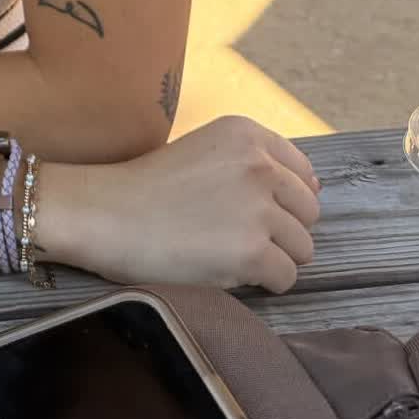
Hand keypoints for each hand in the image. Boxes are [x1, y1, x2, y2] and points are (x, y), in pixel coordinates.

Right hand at [45, 115, 321, 294]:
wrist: (104, 214)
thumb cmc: (147, 186)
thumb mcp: (204, 150)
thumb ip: (251, 163)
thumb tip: (313, 190)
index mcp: (247, 134)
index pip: (303, 174)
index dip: (285, 200)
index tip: (255, 212)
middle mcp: (259, 165)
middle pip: (308, 213)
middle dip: (282, 231)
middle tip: (238, 237)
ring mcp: (257, 209)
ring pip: (302, 249)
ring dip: (273, 258)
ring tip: (230, 254)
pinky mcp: (251, 252)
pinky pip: (285, 278)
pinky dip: (262, 284)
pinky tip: (227, 272)